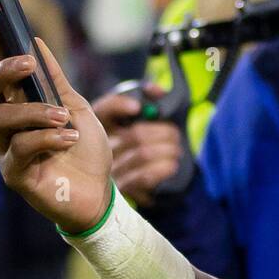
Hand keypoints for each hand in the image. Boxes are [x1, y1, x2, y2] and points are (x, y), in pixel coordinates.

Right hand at [0, 10, 111, 233]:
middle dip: (2, 72)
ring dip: (36, 112)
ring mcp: (6, 151)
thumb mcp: (77, 107)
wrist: (100, 194)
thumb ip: (56, 80)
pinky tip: (69, 139)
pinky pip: (21, 149)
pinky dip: (49, 137)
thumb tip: (36, 42)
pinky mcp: (16, 175)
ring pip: (0, 119)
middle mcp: (6, 128)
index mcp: (19, 107)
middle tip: (28, 63)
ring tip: (65, 117)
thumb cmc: (85, 151)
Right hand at [93, 85, 183, 207]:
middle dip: (163, 132)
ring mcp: (110, 169)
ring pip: (143, 154)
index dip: (119, 105)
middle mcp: (102, 147)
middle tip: (175, 134)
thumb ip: (147, 99)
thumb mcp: (138, 119)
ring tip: (177, 149)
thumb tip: (156, 91)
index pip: (104, 110)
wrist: (133, 180)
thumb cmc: (138, 141)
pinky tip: (172, 165)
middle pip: (135, 134)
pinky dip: (162, 169)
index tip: (137, 107)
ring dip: (168, 150)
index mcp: (102, 126)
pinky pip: (143, 176)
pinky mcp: (122, 187)